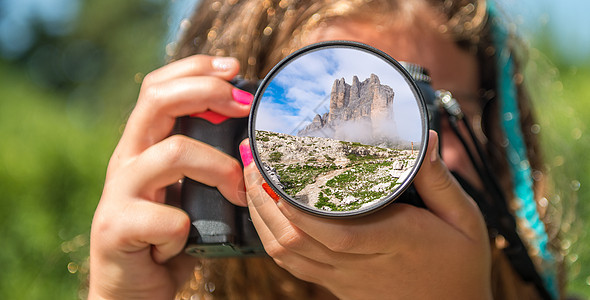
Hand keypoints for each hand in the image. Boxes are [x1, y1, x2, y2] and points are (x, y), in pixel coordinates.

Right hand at [89, 55, 250, 298]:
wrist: (130, 290)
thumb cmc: (168, 237)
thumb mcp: (188, 192)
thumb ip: (206, 164)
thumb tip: (253, 141)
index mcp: (143, 146)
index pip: (159, 87)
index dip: (196, 69)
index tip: (235, 68)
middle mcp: (127, 160)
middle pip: (158, 100)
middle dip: (207, 92)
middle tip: (243, 105)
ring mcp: (118, 192)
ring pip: (173, 153)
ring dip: (218, 169)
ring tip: (238, 192)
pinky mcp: (116, 228)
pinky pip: (168, 218)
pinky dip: (186, 230)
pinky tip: (184, 243)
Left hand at [240, 130, 491, 298]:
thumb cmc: (460, 264)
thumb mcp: (464, 218)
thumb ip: (439, 179)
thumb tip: (426, 138)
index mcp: (393, 241)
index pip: (334, 229)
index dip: (296, 204)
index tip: (274, 170)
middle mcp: (360, 264)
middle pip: (296, 240)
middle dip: (265, 199)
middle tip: (253, 160)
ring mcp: (344, 279)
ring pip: (288, 254)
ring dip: (262, 217)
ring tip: (253, 179)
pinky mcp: (337, 285)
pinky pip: (294, 265)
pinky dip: (272, 238)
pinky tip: (267, 213)